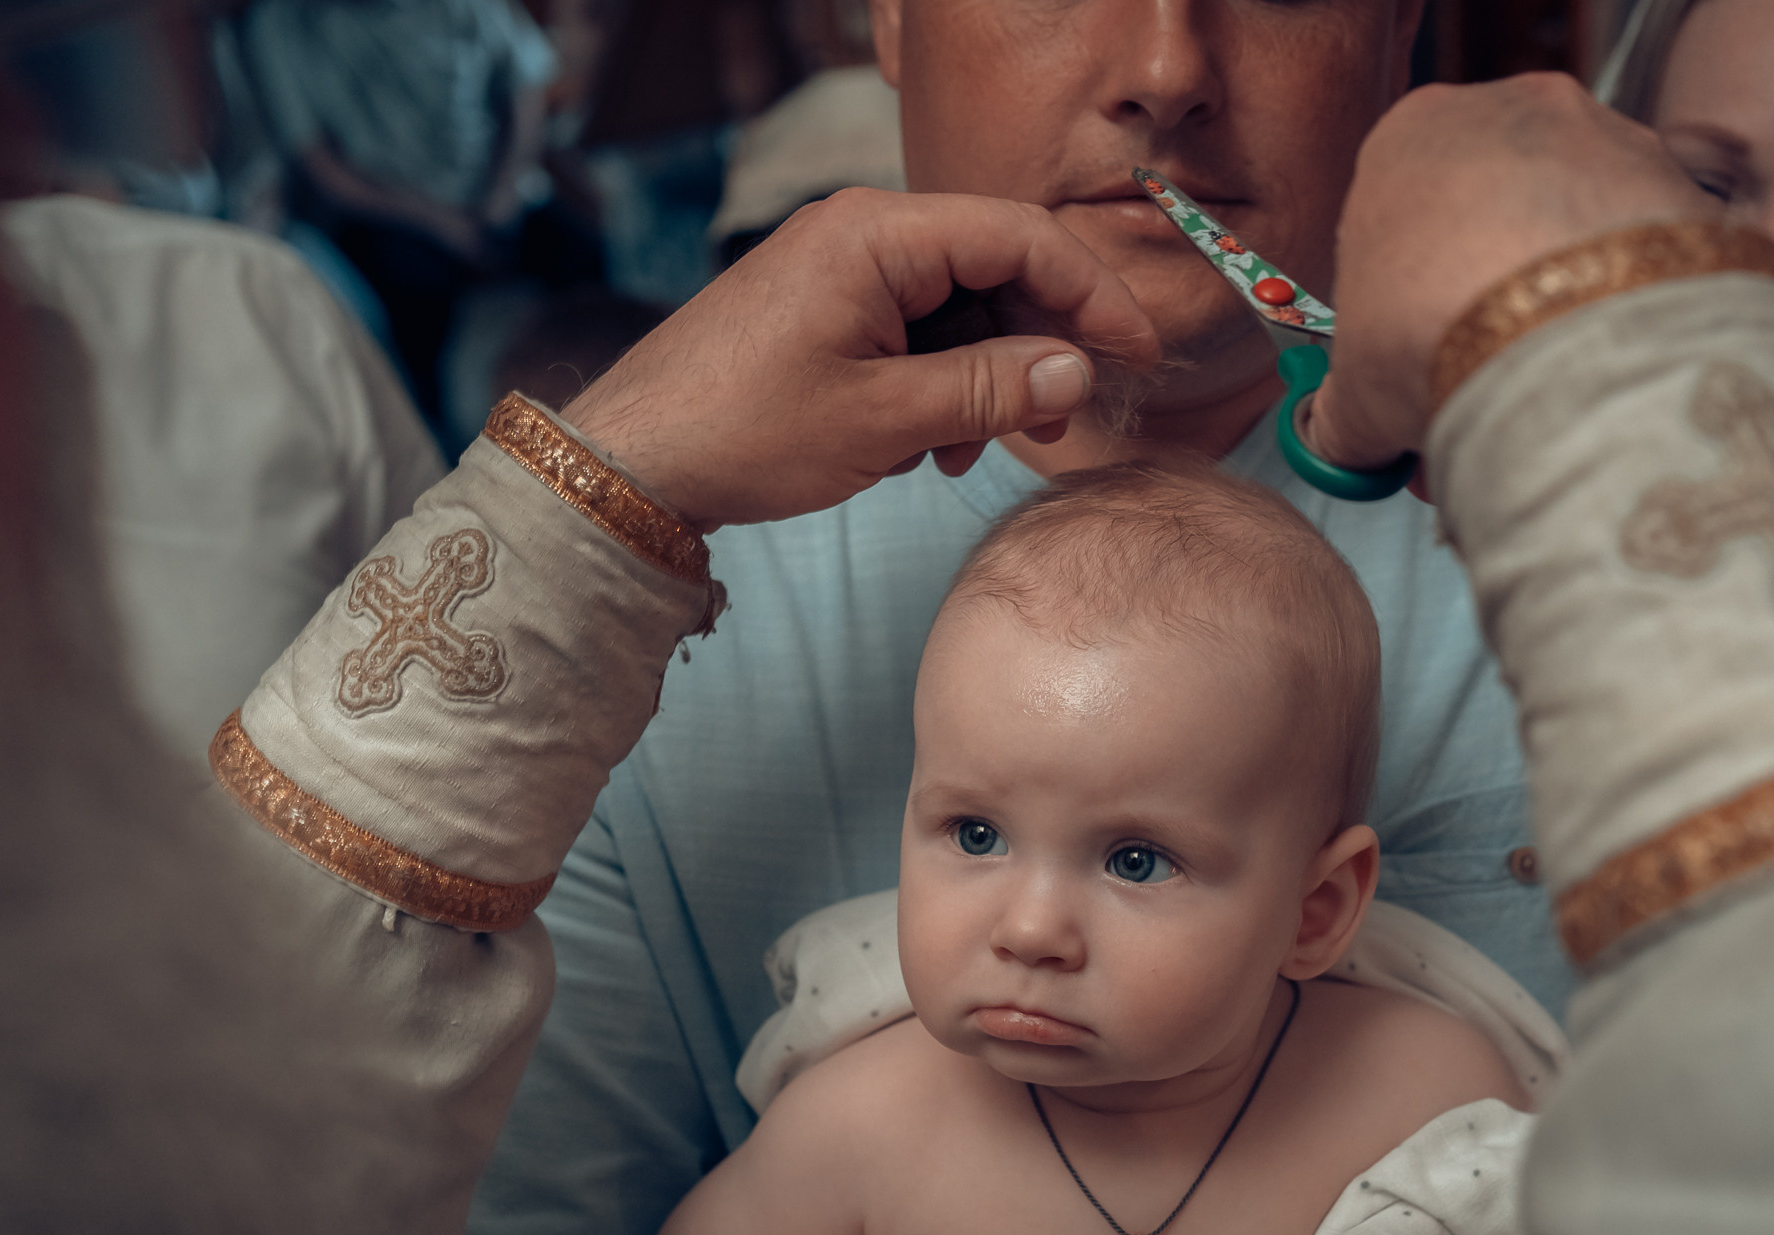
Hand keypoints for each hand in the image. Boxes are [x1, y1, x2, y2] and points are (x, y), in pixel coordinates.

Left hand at [562, 189, 1158, 530]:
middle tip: (1065, 420)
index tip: (1139, 355)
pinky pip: (916, 328)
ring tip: (980, 452)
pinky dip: (941, 384)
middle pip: (996, 268)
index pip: (1022, 239)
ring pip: (959, 307)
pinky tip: (930, 447)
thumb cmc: (744, 432)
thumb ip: (990, 390)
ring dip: (988, 377)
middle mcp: (862, 232)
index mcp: (877, 234)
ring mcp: (842, 268)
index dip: (1092, 295)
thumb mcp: (886, 420)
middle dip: (1039, 346)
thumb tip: (1077, 372)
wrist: (634, 463)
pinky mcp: (827, 307)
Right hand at [1304, 74, 1714, 472]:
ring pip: (1569, 238)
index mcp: (1408, 137)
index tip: (1411, 376)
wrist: (1563, 330)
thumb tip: (1342, 440)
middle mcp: (1508, 113)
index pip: (1395, 228)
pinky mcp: (1675, 176)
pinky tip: (1607, 373)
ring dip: (1556, 316)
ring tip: (1546, 399)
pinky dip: (1623, 311)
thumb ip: (1342, 412)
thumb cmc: (1439, 330)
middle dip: (1483, 321)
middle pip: (1490, 227)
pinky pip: (1641, 255)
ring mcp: (1601, 135)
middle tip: (1478, 400)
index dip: (1400, 318)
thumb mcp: (1353, 397)